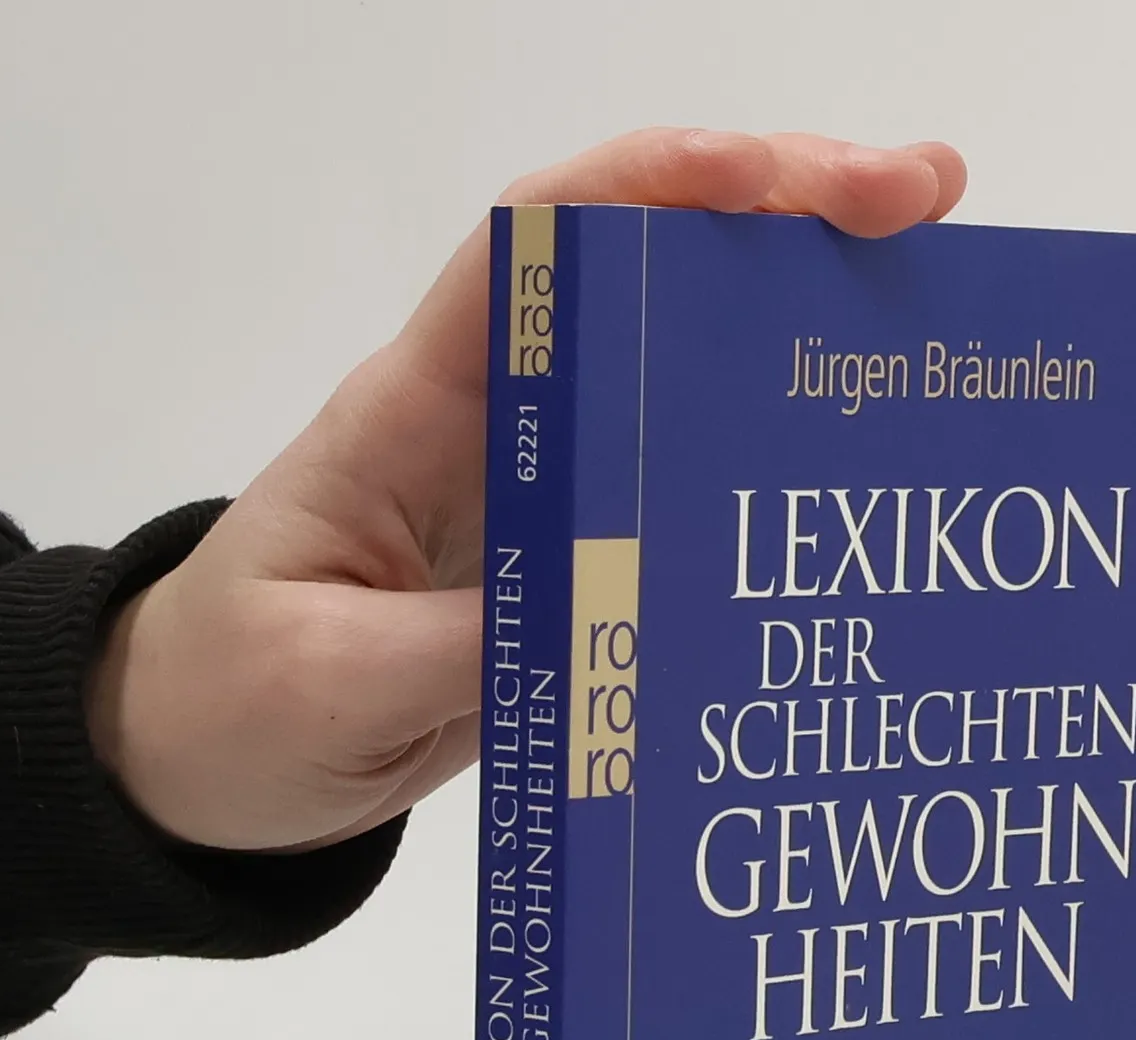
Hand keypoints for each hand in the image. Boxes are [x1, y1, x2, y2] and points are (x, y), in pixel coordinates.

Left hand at [87, 128, 967, 850]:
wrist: (197, 766)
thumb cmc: (228, 701)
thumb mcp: (330, 681)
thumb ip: (466, 647)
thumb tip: (626, 623)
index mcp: (416, 413)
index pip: (538, 248)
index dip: (657, 187)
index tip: (782, 178)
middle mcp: (496, 426)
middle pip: (644, 282)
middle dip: (782, 225)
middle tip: (927, 204)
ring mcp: (544, 496)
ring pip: (683, 380)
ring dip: (802, 336)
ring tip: (938, 317)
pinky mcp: (574, 573)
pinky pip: (684, 501)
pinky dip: (773, 479)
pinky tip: (863, 489)